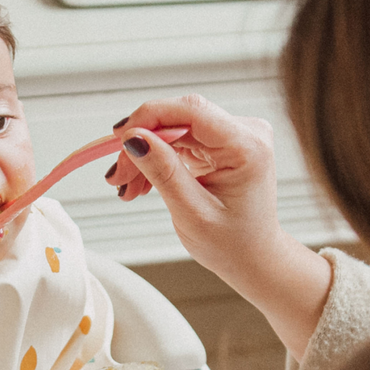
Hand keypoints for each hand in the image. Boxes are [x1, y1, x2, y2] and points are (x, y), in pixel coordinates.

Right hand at [110, 94, 281, 285]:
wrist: (252, 258)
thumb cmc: (232, 243)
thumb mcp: (192, 212)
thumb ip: (163, 172)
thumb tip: (134, 138)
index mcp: (248, 147)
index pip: (192, 111)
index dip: (150, 117)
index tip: (118, 137)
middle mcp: (246, 133)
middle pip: (179, 120)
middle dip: (142, 144)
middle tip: (117, 177)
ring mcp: (235, 136)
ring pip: (175, 130)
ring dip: (146, 154)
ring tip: (127, 188)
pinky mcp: (223, 143)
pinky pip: (181, 140)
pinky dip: (158, 158)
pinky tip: (142, 182)